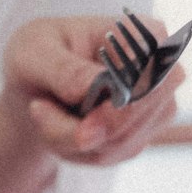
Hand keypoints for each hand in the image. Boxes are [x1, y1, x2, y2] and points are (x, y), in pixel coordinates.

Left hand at [5, 14, 183, 166]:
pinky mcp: (138, 136)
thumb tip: (95, 87)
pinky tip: (56, 127)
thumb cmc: (37, 55)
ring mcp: (153, 109)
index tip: (83, 125)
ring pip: (121, 144)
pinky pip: (110, 156)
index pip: (157, 78)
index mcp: (145, 36)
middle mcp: (159, 73)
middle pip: (140, 117)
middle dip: (87, 129)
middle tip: (40, 113)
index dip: (125, 107)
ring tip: (42, 112)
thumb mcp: (35, 53)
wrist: (32, 86)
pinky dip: (74, 151)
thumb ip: (65, 70)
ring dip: (71, 140)